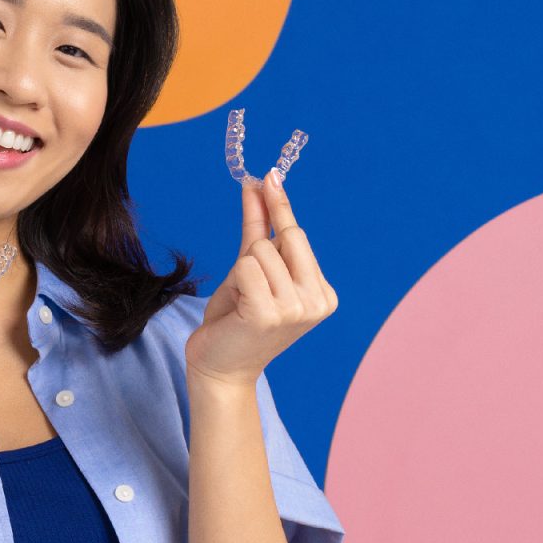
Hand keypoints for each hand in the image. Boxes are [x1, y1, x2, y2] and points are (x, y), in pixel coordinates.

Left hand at [185, 168, 338, 388]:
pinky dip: (235, 280)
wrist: (220, 366)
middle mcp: (317, 301)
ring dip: (241, 271)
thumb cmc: (237, 319)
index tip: (270, 175)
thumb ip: (258, 228)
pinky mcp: (270, 314)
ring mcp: (297, 309)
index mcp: (322, 292)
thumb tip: (260, 185)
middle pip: (283, 238)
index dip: (279, 207)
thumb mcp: (250, 269)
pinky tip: (239, 307)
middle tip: (247, 281)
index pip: (297, 236)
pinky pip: (245, 266)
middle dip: (257, 248)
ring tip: (243, 302)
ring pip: (259, 251)